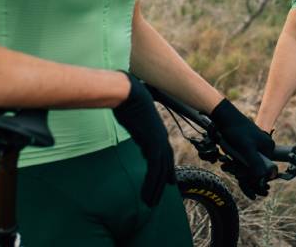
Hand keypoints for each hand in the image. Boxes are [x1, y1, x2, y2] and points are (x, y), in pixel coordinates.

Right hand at [113, 72, 175, 206]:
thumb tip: (131, 122)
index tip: (168, 181)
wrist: (128, 92)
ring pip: (161, 172)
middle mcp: (161, 137)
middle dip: (163, 183)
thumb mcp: (133, 115)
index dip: (166, 169)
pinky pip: (154, 170)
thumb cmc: (127, 99)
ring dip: (156, 189)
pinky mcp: (152, 144)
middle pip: (165, 166)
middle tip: (157, 198)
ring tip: (150, 203)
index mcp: (157, 131)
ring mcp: (158, 141)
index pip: (165, 155)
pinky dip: (151, 184)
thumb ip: (136, 124)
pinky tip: (146, 195)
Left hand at [209, 99, 275, 199]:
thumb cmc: (236, 130)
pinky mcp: (246, 144)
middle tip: (228, 167)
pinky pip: (242, 157)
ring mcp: (255, 145)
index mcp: (268, 147)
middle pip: (254, 166)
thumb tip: (263, 177)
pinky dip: (234, 159)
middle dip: (241, 169)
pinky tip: (226, 157)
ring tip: (225, 163)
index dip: (252, 174)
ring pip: (247, 162)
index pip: (264, 169)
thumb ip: (256, 163)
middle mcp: (263, 146)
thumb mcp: (247, 148)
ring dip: (235, 165)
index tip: (239, 174)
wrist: (224, 116)